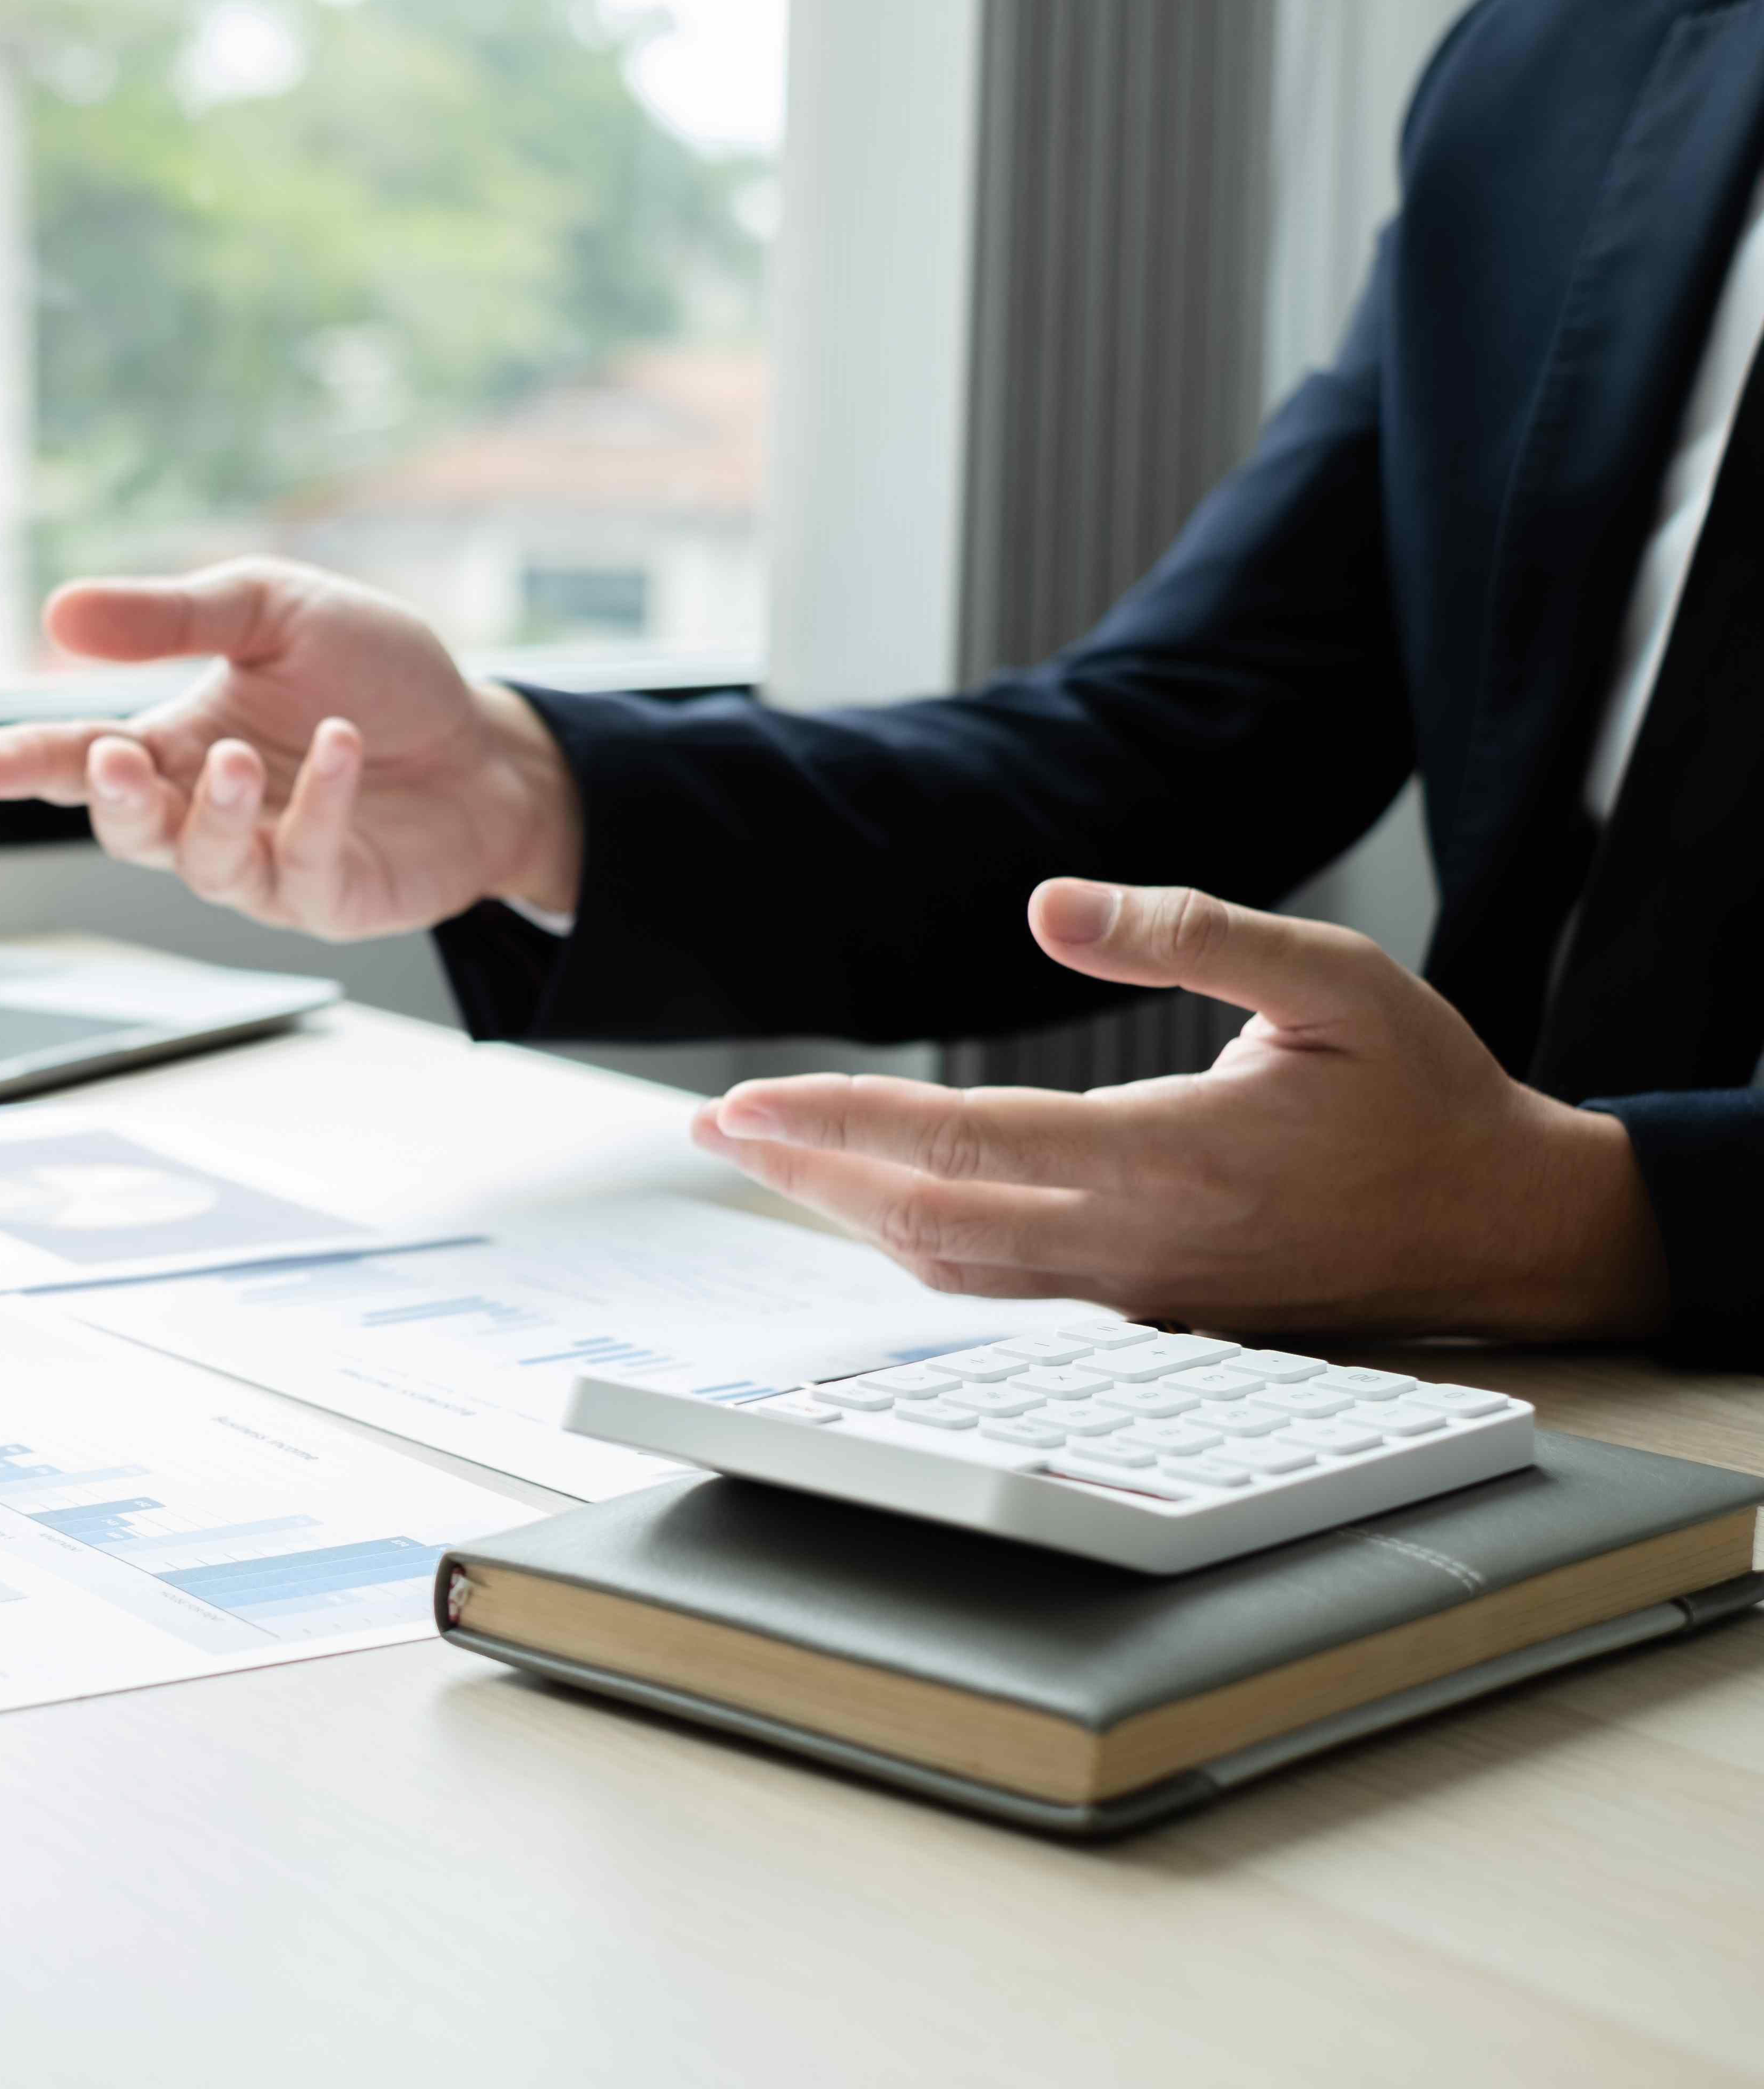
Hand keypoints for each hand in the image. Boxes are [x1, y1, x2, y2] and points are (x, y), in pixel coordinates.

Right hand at [0, 557, 581, 935]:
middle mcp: (206, 813)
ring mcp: (267, 865)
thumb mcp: (271, 610)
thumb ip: (172, 616)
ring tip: (236, 756)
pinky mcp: (330, 897)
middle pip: (126, 827)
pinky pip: (304, 866)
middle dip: (111, 799)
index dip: (25, 764)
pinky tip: (343, 749)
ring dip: (211, 812)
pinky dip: (318, 806)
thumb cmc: (373, 674)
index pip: (79, 759)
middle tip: (112, 759)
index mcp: (175, 743)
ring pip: (205, 864)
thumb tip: (58, 613)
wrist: (486, 737)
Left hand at [687, 879, 1671, 1339]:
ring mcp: (1133, 1289)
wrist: (1497, 1225)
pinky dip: (909, 1241)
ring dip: (841, 1209)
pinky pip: (995, 1282)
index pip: (965, 1143)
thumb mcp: (1336, 979)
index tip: (747, 1101)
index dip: (841, 1124)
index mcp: (1174, 1159)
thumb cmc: (1421, 1093)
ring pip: (949, 1262)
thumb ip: (1193, 933)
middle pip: (926, 1215)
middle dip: (804, 1171)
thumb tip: (1050, 903)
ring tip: (759, 1156)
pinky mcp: (1141, 1307)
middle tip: (712, 1125)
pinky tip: (863, 1201)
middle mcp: (1136, 1242)